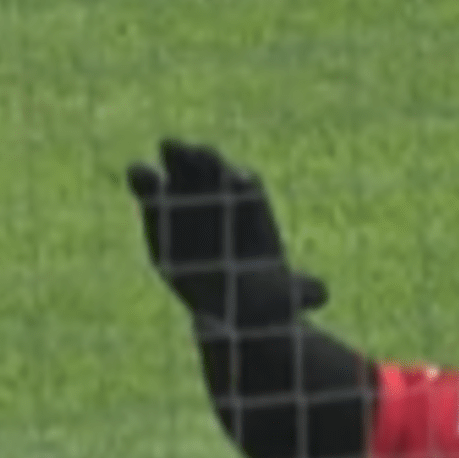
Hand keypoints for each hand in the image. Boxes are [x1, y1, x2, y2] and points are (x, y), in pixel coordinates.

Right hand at [124, 138, 331, 331]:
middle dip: (206, 160)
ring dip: (173, 160)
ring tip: (161, 162)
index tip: (237, 183)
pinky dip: (145, 180)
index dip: (242, 184)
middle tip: (198, 153)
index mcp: (253, 209)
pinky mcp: (160, 209)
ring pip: (181, 170)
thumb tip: (321, 296)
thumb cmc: (265, 297)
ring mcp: (190, 198)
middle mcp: (221, 195)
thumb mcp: (286, 299)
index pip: (247, 187)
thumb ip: (300, 292)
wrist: (231, 304)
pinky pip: (151, 188)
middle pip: (213, 168)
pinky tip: (138, 173)